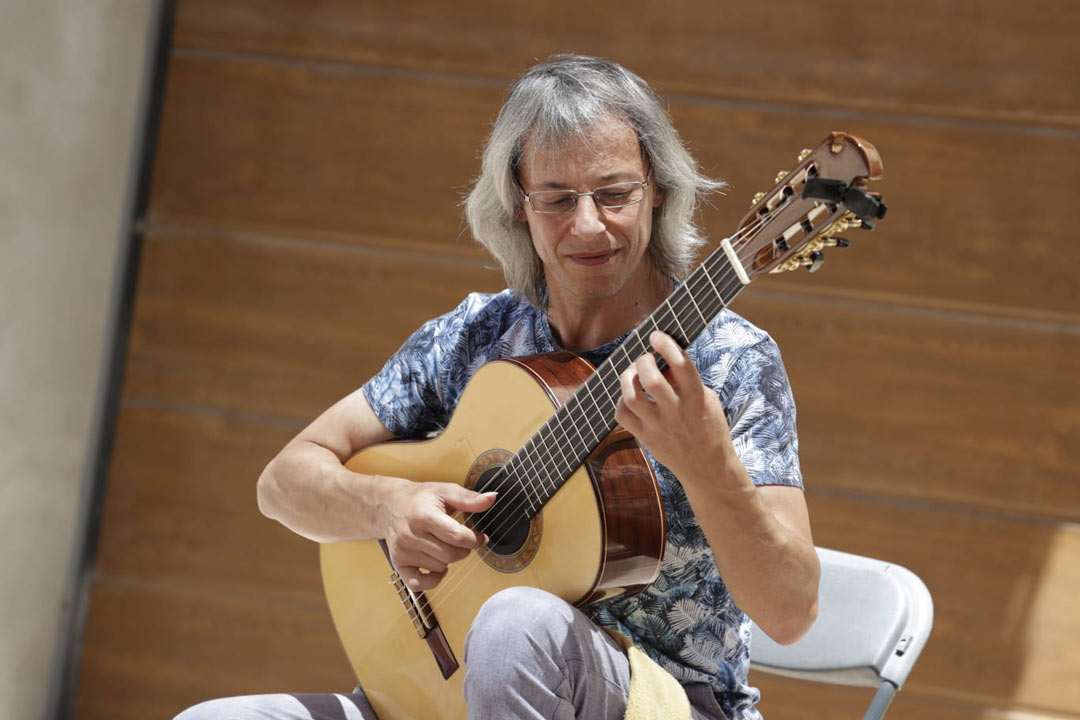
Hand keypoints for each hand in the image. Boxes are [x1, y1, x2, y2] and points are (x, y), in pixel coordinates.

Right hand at [383, 482, 496, 591]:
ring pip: (440, 567)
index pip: (457, 536)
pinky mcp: (399, 563)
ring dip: (449, 559)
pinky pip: (419, 584)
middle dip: (464, 550)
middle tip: (463, 541)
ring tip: (444, 544)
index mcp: (424, 515)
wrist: (389, 504)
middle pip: (451, 555)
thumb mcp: (445, 491)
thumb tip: (492, 498)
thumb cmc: (419, 498)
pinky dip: (432, 580)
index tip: (480, 538)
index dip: (475, 539)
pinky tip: (437, 566)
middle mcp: (411, 535)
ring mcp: (404, 551)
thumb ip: (469, 498)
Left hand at [613, 331, 740, 488]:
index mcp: (697, 398)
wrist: (708, 469)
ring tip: (633, 373)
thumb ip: (685, 380)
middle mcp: (677, 412)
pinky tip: (631, 397)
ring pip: (631, 396)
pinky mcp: (646, 438)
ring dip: (628, 377)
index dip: (666, 344)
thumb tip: (663, 361)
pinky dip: (622, 401)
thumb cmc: (708, 428)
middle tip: (646, 358)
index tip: (657, 336)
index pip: (681, 364)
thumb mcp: (707, 400)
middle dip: (643, 361)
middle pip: (651, 379)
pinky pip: (622, 415)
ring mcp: (659, 427)